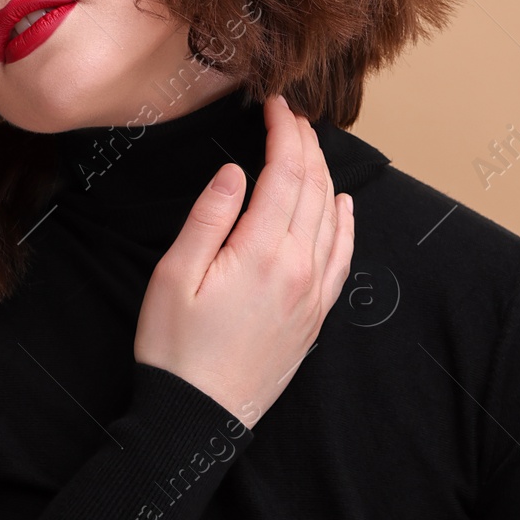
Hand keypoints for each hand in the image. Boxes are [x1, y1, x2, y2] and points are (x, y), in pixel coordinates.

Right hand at [134, 94, 355, 427]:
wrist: (199, 415)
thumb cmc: (175, 348)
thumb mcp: (173, 275)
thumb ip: (209, 218)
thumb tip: (234, 172)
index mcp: (262, 251)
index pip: (285, 173)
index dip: (283, 131)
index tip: (276, 104)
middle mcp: (299, 268)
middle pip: (313, 188)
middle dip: (306, 144)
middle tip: (291, 115)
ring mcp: (313, 293)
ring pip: (332, 217)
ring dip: (325, 175)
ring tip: (311, 146)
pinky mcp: (315, 315)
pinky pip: (342, 257)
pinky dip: (345, 223)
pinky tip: (342, 205)